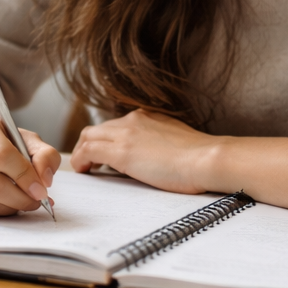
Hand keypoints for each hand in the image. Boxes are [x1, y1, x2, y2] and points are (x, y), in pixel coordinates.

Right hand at [0, 97, 60, 216]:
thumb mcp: (18, 137)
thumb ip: (42, 153)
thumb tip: (46, 179)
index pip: (1, 155)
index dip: (25, 176)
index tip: (42, 190)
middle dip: (21, 198)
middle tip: (36, 201)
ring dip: (9, 208)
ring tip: (21, 202)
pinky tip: (0, 202)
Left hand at [70, 110, 215, 193]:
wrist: (206, 159)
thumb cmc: (200, 157)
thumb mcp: (177, 140)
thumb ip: (162, 141)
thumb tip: (157, 155)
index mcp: (148, 117)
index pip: (117, 125)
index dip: (106, 139)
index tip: (104, 155)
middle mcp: (134, 119)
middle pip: (98, 128)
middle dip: (89, 145)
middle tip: (89, 163)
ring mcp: (126, 134)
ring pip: (88, 136)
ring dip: (82, 152)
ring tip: (84, 168)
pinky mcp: (121, 152)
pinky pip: (88, 151)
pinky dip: (80, 160)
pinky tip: (84, 171)